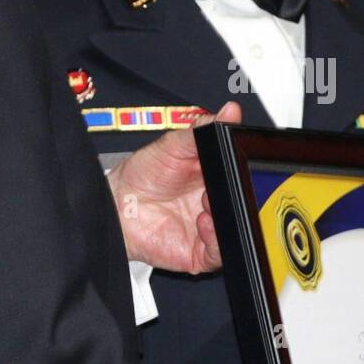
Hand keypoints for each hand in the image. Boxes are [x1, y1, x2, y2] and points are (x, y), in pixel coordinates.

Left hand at [105, 101, 240, 272]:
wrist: (116, 205)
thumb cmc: (142, 176)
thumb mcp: (173, 144)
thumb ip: (203, 130)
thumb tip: (230, 112)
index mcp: (216, 176)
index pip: (243, 175)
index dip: (247, 171)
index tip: (245, 162)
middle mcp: (216, 202)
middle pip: (245, 202)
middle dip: (242, 194)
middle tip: (229, 183)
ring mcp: (211, 227)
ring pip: (237, 227)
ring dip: (229, 214)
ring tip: (209, 200)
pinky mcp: (200, 251)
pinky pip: (221, 250)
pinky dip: (217, 236)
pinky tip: (204, 219)